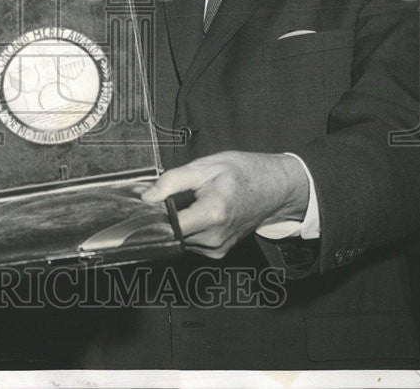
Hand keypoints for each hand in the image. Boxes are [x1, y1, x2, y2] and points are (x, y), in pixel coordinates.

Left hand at [141, 151, 308, 257]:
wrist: (273, 188)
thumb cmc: (242, 173)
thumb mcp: (205, 166)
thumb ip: (172, 181)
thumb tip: (147, 198)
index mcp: (212, 214)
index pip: (168, 225)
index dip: (153, 215)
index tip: (146, 205)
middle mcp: (214, 237)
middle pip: (171, 232)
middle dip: (165, 215)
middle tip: (173, 195)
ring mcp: (217, 248)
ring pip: (179, 238)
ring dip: (178, 222)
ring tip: (191, 202)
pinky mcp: (218, 252)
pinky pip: (190, 242)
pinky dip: (188, 228)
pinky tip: (199, 213)